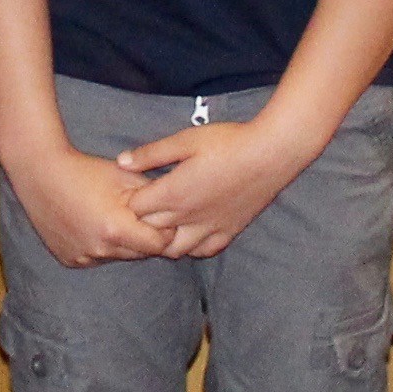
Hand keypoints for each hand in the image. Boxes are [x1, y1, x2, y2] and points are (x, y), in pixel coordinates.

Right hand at [5, 138, 172, 269]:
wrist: (40, 173)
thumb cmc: (86, 171)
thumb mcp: (126, 177)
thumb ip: (155, 197)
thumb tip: (178, 209)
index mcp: (117, 230)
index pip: (159, 245)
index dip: (164, 231)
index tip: (160, 217)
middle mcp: (100, 249)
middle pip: (140, 253)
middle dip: (145, 238)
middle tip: (139, 217)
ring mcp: (83, 257)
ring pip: (118, 257)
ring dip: (123, 243)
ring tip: (114, 218)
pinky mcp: (70, 260)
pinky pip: (97, 258)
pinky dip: (101, 246)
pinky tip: (93, 225)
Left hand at [116, 114, 323, 260]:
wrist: (271, 153)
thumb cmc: (227, 142)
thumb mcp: (185, 140)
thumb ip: (151, 154)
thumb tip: (121, 161)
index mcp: (173, 193)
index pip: (136, 209)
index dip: (131, 199)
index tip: (135, 187)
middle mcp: (188, 217)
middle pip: (151, 231)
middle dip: (144, 221)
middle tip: (147, 203)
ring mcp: (209, 228)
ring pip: (176, 249)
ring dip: (166, 238)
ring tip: (168, 220)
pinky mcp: (229, 231)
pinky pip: (204, 251)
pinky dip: (194, 246)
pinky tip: (193, 229)